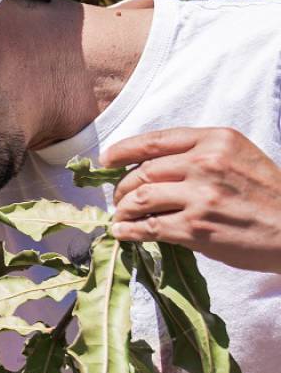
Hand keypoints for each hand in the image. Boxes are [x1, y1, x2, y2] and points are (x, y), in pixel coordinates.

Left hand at [101, 127, 280, 272]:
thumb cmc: (267, 195)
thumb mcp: (239, 157)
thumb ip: (200, 154)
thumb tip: (151, 165)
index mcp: (216, 139)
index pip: (155, 140)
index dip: (123, 150)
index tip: (107, 159)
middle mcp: (205, 162)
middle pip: (142, 172)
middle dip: (122, 188)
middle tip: (118, 199)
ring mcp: (200, 195)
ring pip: (139, 198)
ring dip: (122, 210)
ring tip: (121, 216)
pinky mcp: (196, 227)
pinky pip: (148, 227)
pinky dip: (129, 230)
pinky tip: (124, 233)